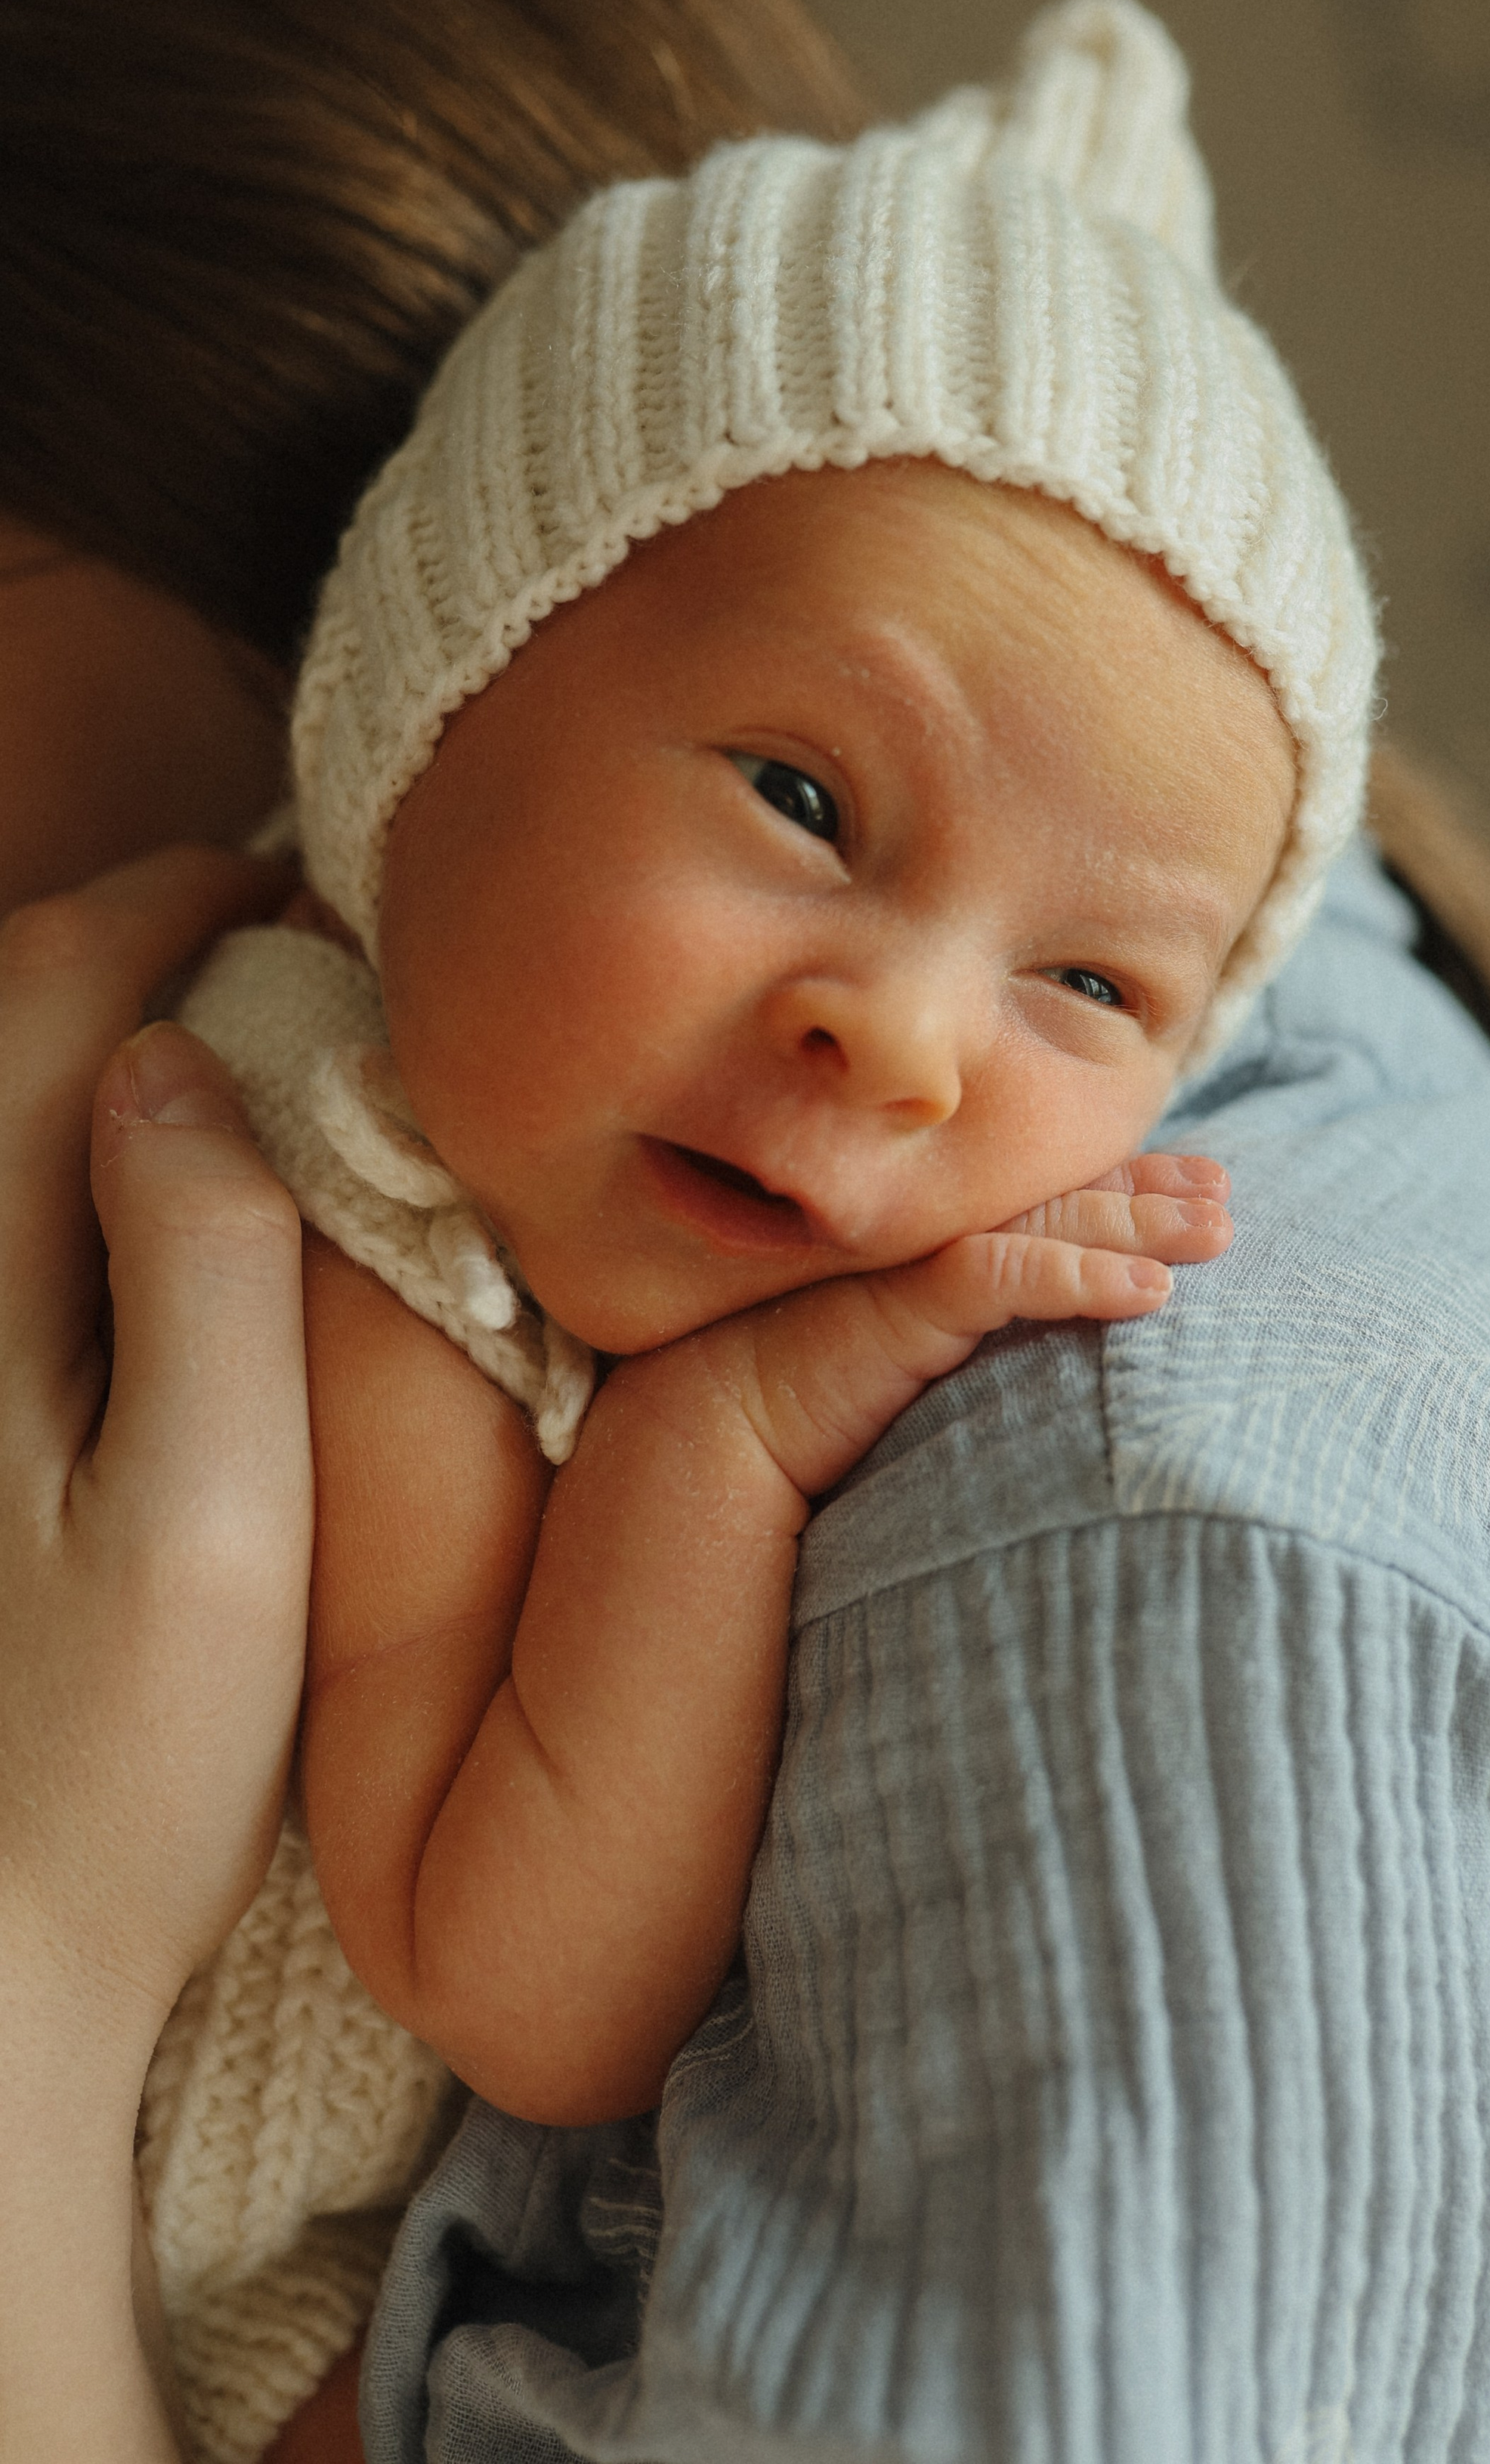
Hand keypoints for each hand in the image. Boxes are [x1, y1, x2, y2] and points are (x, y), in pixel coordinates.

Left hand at [0, 847, 310, 2456]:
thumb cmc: (111, 1763)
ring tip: (213, 1027)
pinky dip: (57, 1143)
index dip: (166, 905)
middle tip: (259, 926)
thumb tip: (187, 1064)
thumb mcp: (212, 1518)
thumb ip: (202, 1273)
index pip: (50, 1006)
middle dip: (115, 937)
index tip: (284, 880)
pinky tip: (141, 1179)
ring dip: (80, 1033)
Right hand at [679, 1149, 1234, 1508]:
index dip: (1123, 1184)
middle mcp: (916, 1235)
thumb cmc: (795, 1423)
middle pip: (1053, 1195)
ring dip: (1136, 1224)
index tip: (1201, 1183)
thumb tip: (1052, 1360)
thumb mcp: (904, 1371)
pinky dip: (1077, 1279)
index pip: (1041, 1197)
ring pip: (1041, 1223)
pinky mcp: (891, 1304)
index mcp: (921, 1245)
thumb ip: (968, 1337)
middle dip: (1148, 1190)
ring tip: (1216, 1234)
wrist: (696, 1450)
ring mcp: (903, 1262)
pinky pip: (1000, 1278)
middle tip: (1224, 1195)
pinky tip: (1146, 1295)